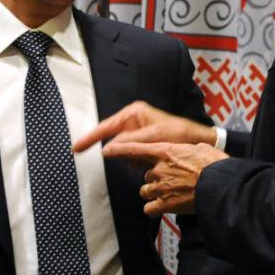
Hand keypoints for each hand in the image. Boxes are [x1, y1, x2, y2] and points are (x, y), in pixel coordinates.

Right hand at [72, 100, 216, 152]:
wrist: (199, 141)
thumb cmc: (179, 134)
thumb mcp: (154, 137)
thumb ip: (130, 143)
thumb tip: (106, 150)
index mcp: (133, 113)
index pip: (105, 127)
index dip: (89, 138)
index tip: (76, 148)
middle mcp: (132, 120)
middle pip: (113, 140)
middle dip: (123, 152)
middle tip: (135, 159)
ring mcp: (137, 132)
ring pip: (123, 151)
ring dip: (132, 158)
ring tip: (148, 158)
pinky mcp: (142, 143)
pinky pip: (132, 155)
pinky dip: (138, 161)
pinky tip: (149, 160)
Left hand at [103, 141, 227, 215]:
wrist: (220, 186)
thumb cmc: (214, 165)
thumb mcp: (201, 148)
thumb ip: (188, 150)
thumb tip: (191, 151)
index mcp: (165, 151)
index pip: (136, 149)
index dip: (119, 150)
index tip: (107, 150)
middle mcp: (159, 169)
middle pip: (145, 174)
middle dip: (155, 178)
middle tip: (171, 180)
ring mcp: (161, 187)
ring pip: (145, 190)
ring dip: (154, 192)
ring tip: (170, 194)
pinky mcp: (165, 205)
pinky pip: (149, 208)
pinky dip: (154, 209)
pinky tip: (163, 208)